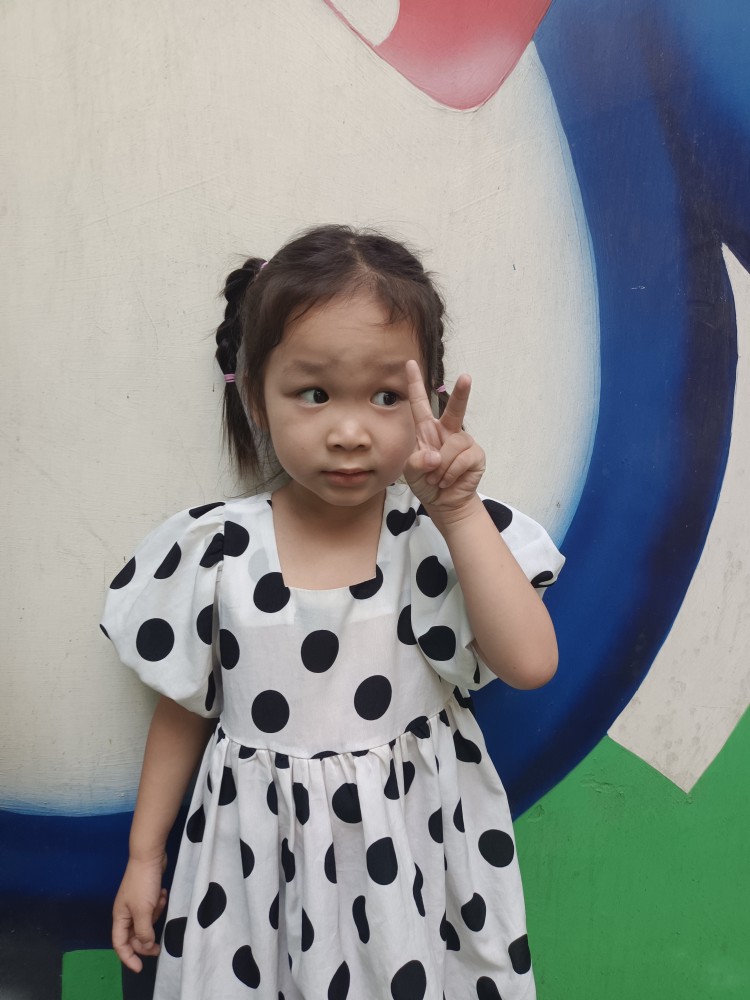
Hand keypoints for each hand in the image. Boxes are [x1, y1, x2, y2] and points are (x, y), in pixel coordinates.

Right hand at [112, 854, 167, 972]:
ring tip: (161, 903)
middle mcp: (126, 912)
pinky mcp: (146, 894)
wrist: (150, 855)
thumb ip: (144, 932)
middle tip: (160, 947)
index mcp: (120, 917)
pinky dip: (158, 904)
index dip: (128, 958)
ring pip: (145, 922)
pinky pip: (152, 908)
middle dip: (146, 941)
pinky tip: (163, 895)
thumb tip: (146, 946)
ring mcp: (136, 902)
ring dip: (154, 917)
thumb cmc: (143, 884)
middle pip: (134, 936)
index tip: (140, 968)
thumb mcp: (143, 911)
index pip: (119, 944)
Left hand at [403, 360, 485, 515]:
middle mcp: (447, 432)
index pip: (420, 404)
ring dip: (441, 468)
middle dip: (462, 393)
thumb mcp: (411, 472)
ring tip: (437, 479)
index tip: (409, 364)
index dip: (414, 384)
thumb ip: (416, 462)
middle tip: (467, 377)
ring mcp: (464, 442)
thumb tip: (435, 456)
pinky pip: (462, 460)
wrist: (445, 503)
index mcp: (427, 430)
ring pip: (453, 447)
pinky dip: (450, 474)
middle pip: (455, 409)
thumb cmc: (427, 483)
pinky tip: (448, 481)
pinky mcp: (476, 455)